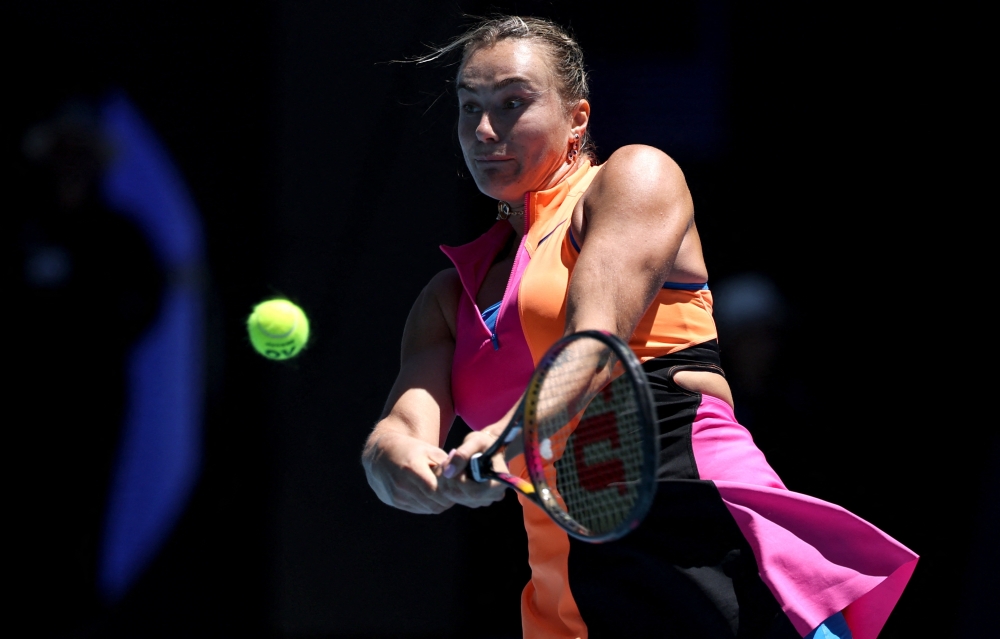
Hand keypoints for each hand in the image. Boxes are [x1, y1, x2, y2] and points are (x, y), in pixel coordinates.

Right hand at [363, 430, 503, 513]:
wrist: (380, 455)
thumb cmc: (410, 450)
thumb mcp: (428, 450)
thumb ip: (446, 463)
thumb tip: (466, 472)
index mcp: (411, 468)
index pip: (436, 490)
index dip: (450, 491)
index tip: (458, 486)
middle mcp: (402, 484)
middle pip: (434, 502)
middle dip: (448, 498)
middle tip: (456, 492)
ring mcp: (397, 496)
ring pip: (428, 508)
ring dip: (440, 502)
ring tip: (445, 492)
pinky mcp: (395, 502)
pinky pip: (419, 509)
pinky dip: (429, 504)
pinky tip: (433, 495)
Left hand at [437, 428, 508, 506]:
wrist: (488, 449)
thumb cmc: (485, 443)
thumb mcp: (476, 442)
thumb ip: (462, 454)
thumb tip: (448, 473)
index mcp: (499, 483)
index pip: (474, 492)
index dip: (458, 479)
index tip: (451, 462)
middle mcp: (492, 496)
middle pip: (461, 495)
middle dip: (448, 478)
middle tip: (446, 460)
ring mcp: (482, 500)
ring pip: (453, 497)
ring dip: (445, 480)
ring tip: (448, 464)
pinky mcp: (472, 501)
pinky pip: (452, 497)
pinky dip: (446, 484)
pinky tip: (450, 471)